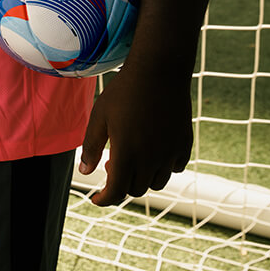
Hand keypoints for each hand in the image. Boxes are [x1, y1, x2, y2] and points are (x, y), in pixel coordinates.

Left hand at [78, 63, 192, 205]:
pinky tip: (153, 150)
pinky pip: (174, 168)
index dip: (105, 199)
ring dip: (142, 177)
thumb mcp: (100, 116)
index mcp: (126, 153)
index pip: (116, 192)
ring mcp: (170, 153)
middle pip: (136, 189)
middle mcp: (150, 159)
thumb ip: (91, 146)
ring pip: (156, 182)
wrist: (159, 71)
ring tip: (132, 156)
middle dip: (122, 183)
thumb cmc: (124, 91)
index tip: (96, 198)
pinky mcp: (184, 144)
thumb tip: (85, 172)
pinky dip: (163, 167)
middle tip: (111, 162)